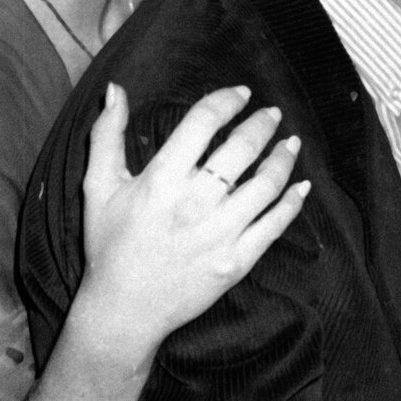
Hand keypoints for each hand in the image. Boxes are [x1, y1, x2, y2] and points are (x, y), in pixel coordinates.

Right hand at [73, 83, 308, 352]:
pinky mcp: (237, 261)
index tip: (241, 93)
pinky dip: (293, 203)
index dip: (227, 101)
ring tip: (291, 143)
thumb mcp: (98, 187)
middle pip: (242, 148)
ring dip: (283, 159)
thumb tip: (116, 90)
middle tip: (272, 114)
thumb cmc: (110, 246)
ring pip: (266, 185)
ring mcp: (221, 234)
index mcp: (161, 179)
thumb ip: (106, 135)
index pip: (203, 122)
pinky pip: (275, 226)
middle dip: (262, 124)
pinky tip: (302, 186)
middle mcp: (195, 203)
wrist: (123, 310)